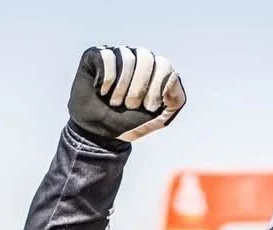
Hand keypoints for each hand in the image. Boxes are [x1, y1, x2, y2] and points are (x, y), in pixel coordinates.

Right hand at [68, 46, 184, 144]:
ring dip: (120, 88)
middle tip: (129, 106)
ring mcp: (118, 54)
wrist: (100, 132)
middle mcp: (138, 57)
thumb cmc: (130, 122)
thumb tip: (172, 76)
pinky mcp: (97, 54)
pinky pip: (107, 57)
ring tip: (114, 102)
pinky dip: (106, 79)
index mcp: (156, 69)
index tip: (148, 108)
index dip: (156, 89)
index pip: (164, 66)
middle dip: (137, 89)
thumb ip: (176, 99)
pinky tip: (102, 90)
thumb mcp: (160, 117)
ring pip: (127, 58)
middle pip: (146, 58)